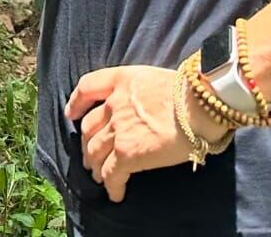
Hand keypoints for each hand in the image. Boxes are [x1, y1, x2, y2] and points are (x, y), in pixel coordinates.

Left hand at [66, 64, 225, 200]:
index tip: (71, 113)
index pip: (87, 87)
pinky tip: (116, 194)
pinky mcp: (126, 154)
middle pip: (89, 127)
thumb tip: (145, 107)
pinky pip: (111, 174)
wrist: (198, 106)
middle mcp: (114, 104)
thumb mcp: (155, 77)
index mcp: (121, 80)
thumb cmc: (189, 91)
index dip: (76, 102)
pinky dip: (111, 186)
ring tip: (100, 176)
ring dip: (95, 167)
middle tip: (92, 156)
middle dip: (88, 144)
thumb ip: (140, 91)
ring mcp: (117, 130)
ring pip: (95, 152)